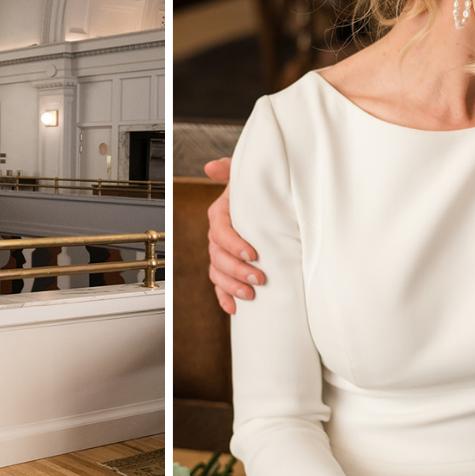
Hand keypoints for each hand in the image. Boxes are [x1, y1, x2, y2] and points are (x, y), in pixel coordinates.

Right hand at [204, 158, 264, 314]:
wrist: (262, 204)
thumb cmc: (254, 191)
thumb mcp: (245, 177)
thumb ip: (229, 170)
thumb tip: (211, 166)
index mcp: (220, 214)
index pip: (220, 230)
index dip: (234, 244)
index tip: (252, 253)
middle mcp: (217, 235)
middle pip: (218, 256)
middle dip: (237, 270)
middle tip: (259, 277)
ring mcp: (220, 253)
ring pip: (217, 273)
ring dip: (231, 286)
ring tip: (250, 294)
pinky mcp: (227, 268)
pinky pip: (219, 285)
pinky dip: (224, 298)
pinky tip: (234, 309)